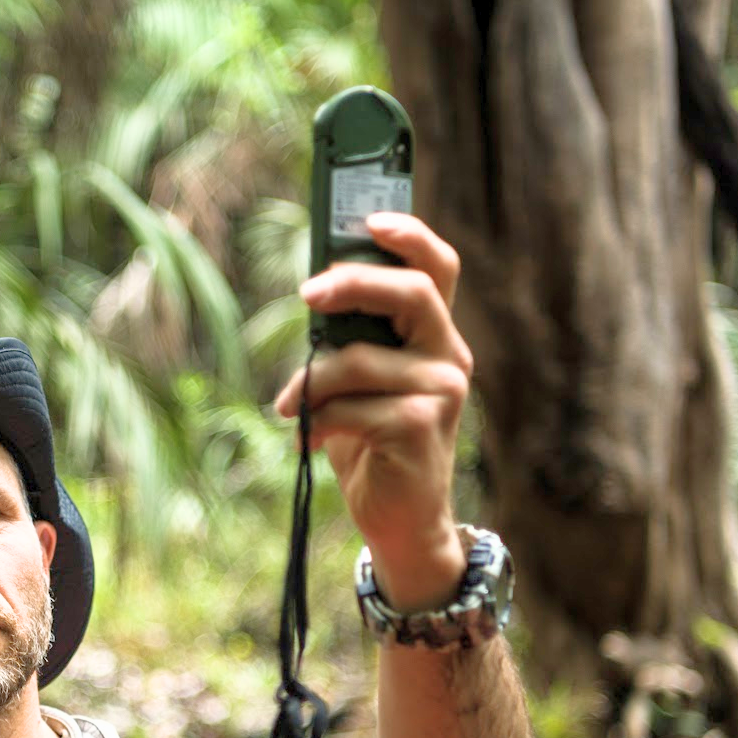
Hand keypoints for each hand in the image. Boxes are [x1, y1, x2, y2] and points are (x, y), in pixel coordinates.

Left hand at [275, 211, 471, 608]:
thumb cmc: (371, 440)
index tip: (367, 219)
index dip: (410, 236)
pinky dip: (316, 420)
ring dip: (311, 381)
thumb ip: (350, 337)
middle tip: (307, 294)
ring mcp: (442, 391)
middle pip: (412, 293)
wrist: (399, 517)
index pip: (439, 269)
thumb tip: (314, 291)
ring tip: (289, 406)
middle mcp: (449, 356)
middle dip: (354, 283)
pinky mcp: (420, 426)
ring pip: (359, 358)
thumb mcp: (359, 381)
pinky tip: (306, 439)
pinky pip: (350, 405)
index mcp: (435, 336)